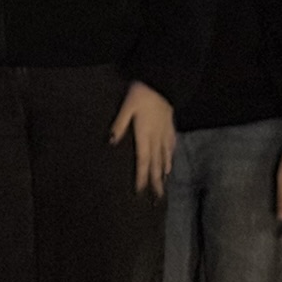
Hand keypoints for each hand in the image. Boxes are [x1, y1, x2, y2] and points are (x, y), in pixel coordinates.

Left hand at [109, 80, 173, 195]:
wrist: (161, 83)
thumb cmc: (140, 94)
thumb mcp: (126, 108)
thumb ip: (119, 125)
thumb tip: (111, 143)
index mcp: (145, 135)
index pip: (143, 161)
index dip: (142, 177)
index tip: (140, 192)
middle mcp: (157, 138)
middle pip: (156, 164)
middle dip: (156, 182)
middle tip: (157, 199)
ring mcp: (166, 134)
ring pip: (165, 158)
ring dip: (163, 173)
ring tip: (163, 186)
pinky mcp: (170, 127)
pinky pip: (171, 147)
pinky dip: (170, 158)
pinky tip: (170, 164)